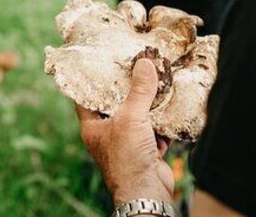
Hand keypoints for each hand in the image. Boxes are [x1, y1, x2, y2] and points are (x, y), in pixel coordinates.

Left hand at [77, 58, 175, 204]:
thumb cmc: (128, 158)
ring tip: (157, 85)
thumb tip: (144, 63)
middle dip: (129, 91)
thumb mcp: (131, 117)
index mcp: (93, 127)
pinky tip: (169, 111)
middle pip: (117, 106)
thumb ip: (139, 90)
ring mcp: (127, 144)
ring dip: (149, 106)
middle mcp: (108, 135)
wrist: (146, 192)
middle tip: (136, 70)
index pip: (86, 98)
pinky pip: (154, 132)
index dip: (92, 81)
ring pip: (138, 118)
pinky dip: (162, 124)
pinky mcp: (145, 152)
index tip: (101, 64)